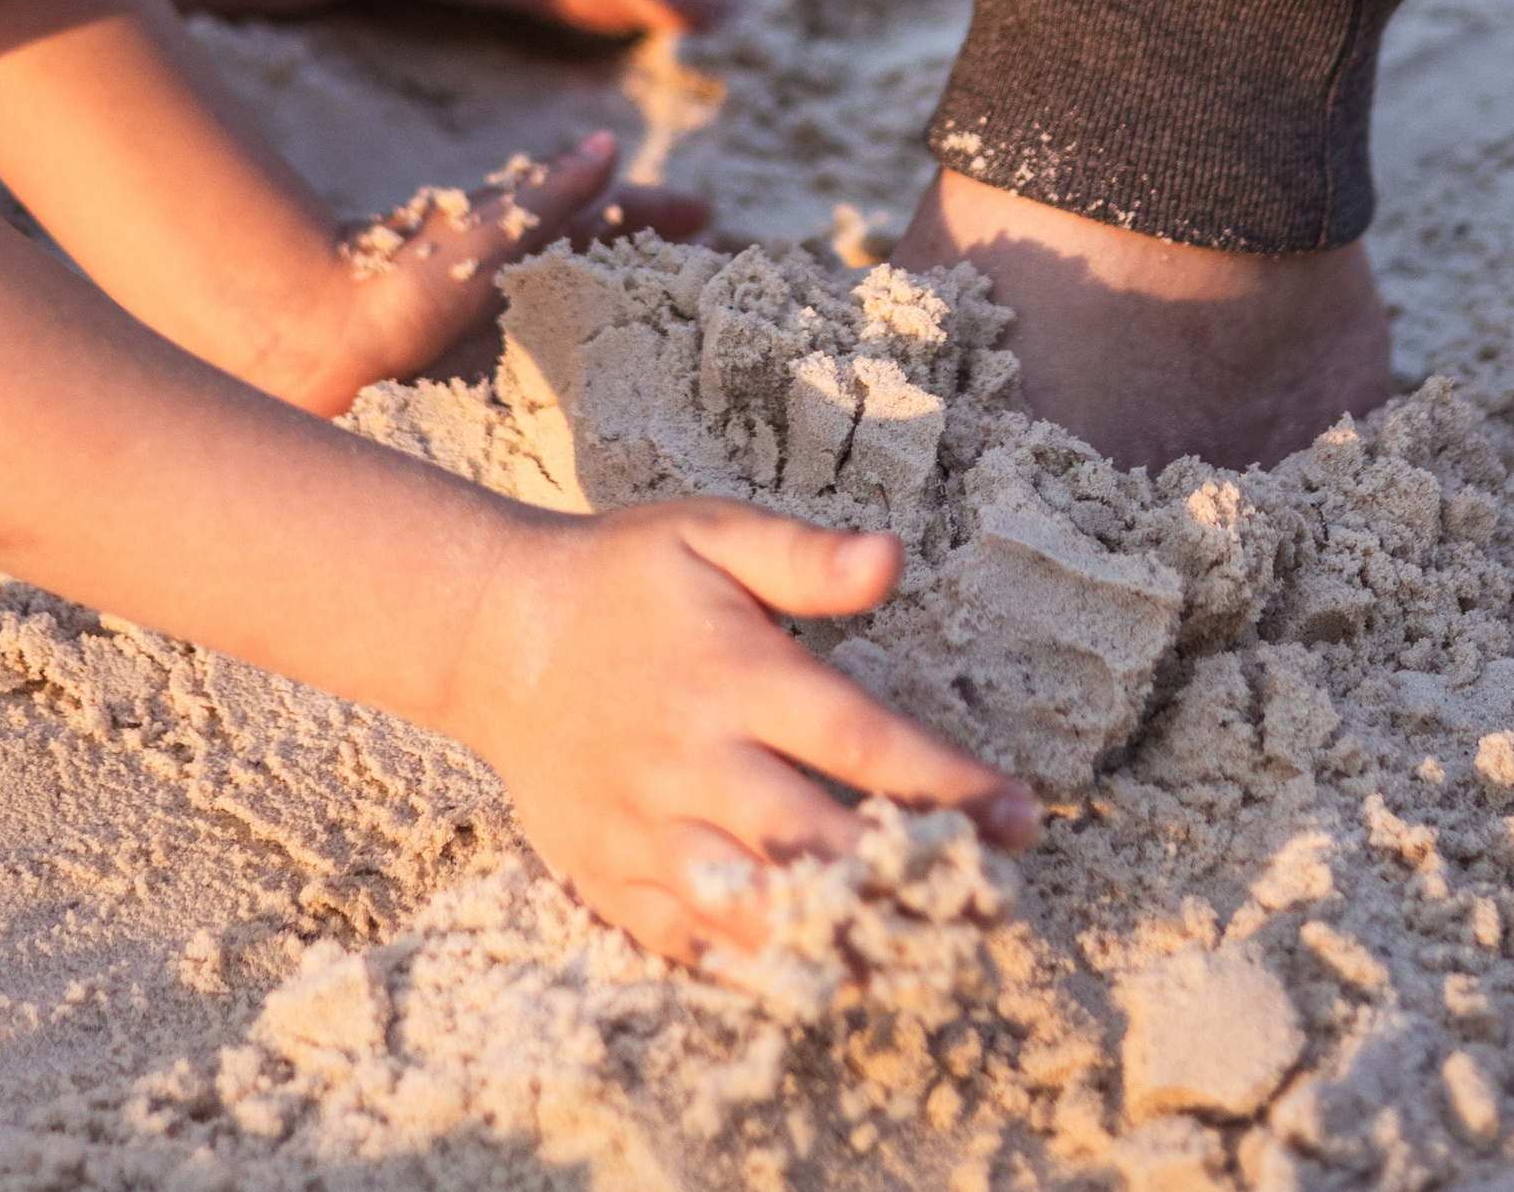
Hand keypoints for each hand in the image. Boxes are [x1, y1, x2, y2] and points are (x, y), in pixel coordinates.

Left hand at [302, 129, 706, 410]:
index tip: (711, 215)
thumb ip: (551, 193)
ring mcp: (510, 349)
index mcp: (523, 248)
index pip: (607, 222)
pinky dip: (599, 403)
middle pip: (609, 281)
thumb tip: (606, 144)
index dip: (656, 217)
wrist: (321, 338)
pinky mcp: (494, 401)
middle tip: (727, 286)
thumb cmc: (399, 272)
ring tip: (702, 351)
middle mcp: (521, 295)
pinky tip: (633, 425)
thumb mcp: (492, 227)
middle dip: (663, 280)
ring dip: (642, 340)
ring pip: (594, 340)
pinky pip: (561, 402)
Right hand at [443, 497, 1039, 965]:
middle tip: (994, 904)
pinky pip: (692, 943)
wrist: (492, 632)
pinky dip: (759, 969)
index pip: (861, 743)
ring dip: (847, 938)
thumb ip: (804, 557)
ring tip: (926, 955)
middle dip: (915, 880)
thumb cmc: (621, 577)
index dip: (946, 786)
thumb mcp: (710, 535)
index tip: (1022, 817)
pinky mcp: (612, 875)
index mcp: (733, 675)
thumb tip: (894, 558)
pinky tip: (825, 977)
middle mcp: (695, 760)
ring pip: (759, 911)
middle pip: (819, 843)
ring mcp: (649, 828)